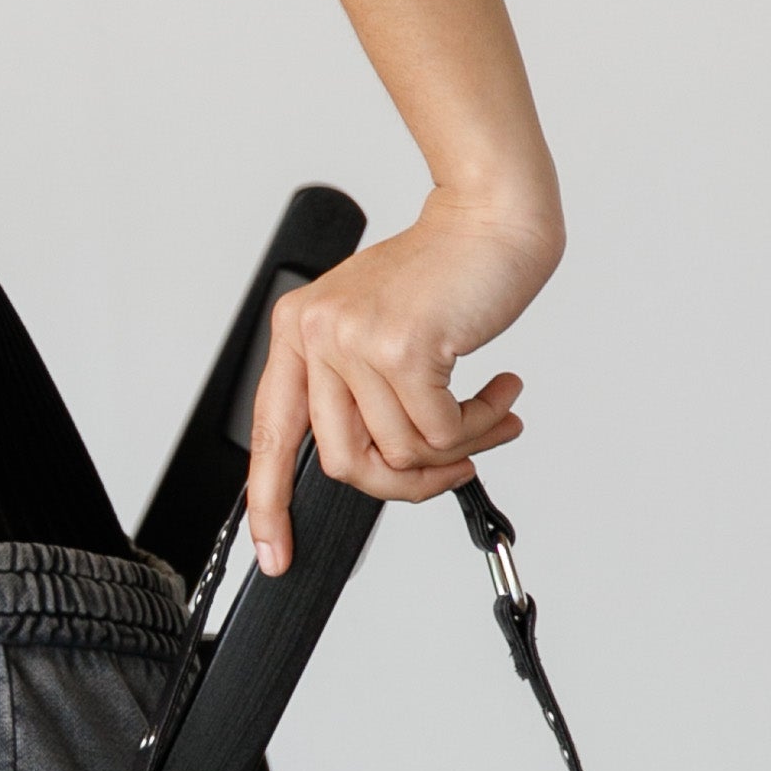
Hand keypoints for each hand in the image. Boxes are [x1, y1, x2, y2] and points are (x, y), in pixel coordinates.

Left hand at [244, 192, 558, 571]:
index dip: (270, 503)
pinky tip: (501, 394)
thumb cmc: (444, 275)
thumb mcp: (377, 328)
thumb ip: (361, 392)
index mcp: (299, 333)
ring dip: (459, 449)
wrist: (491, 217)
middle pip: (344, 462)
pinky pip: (440, 432)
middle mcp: (316, 335)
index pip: (271, 435)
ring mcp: (354, 340)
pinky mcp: (402, 347)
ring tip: (492, 415)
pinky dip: (479, 426)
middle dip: (406, 483)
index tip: (275, 554)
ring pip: (400, 452)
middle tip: (455, 465)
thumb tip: (378, 469)